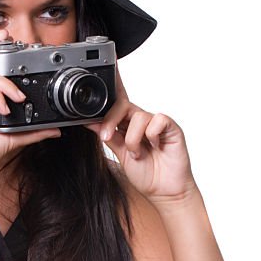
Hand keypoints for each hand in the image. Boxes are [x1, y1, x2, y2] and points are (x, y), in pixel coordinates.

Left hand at [84, 64, 196, 204]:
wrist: (164, 192)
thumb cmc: (146, 174)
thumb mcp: (120, 154)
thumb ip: (108, 136)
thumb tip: (90, 121)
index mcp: (127, 125)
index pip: (117, 103)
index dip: (113, 86)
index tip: (107, 68)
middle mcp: (141, 121)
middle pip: (123, 105)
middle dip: (111, 120)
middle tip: (106, 138)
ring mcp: (156, 123)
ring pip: (138, 116)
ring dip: (133, 139)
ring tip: (138, 154)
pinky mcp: (171, 127)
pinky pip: (158, 120)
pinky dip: (152, 134)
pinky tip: (155, 146)